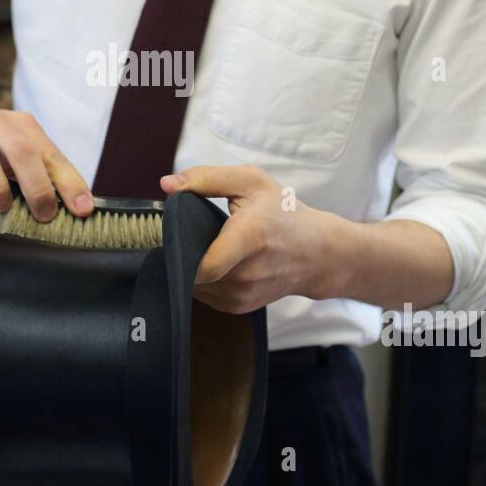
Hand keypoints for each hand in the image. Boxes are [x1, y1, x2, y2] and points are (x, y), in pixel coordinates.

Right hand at [0, 97, 94, 222]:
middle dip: (38, 187)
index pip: (51, 155)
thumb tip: (69, 208)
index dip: (70, 183)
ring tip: (2, 207)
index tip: (83, 209)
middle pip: (22, 152)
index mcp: (22, 126)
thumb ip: (36, 171)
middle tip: (45, 215)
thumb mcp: (12, 149)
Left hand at [159, 164, 340, 313]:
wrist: (319, 254)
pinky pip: (203, 293)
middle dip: (182, 254)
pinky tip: (217, 261)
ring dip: (191, 267)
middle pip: (190, 272)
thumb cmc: (284, 213)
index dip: (178, 252)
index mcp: (248, 239)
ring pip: (193, 285)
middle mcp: (244, 275)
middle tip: (191, 232)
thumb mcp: (250, 182)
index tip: (173, 233)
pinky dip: (203, 278)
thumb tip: (166, 184)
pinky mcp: (238, 307)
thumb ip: (206, 178)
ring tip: (208, 245)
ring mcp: (241, 296)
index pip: (202, 265)